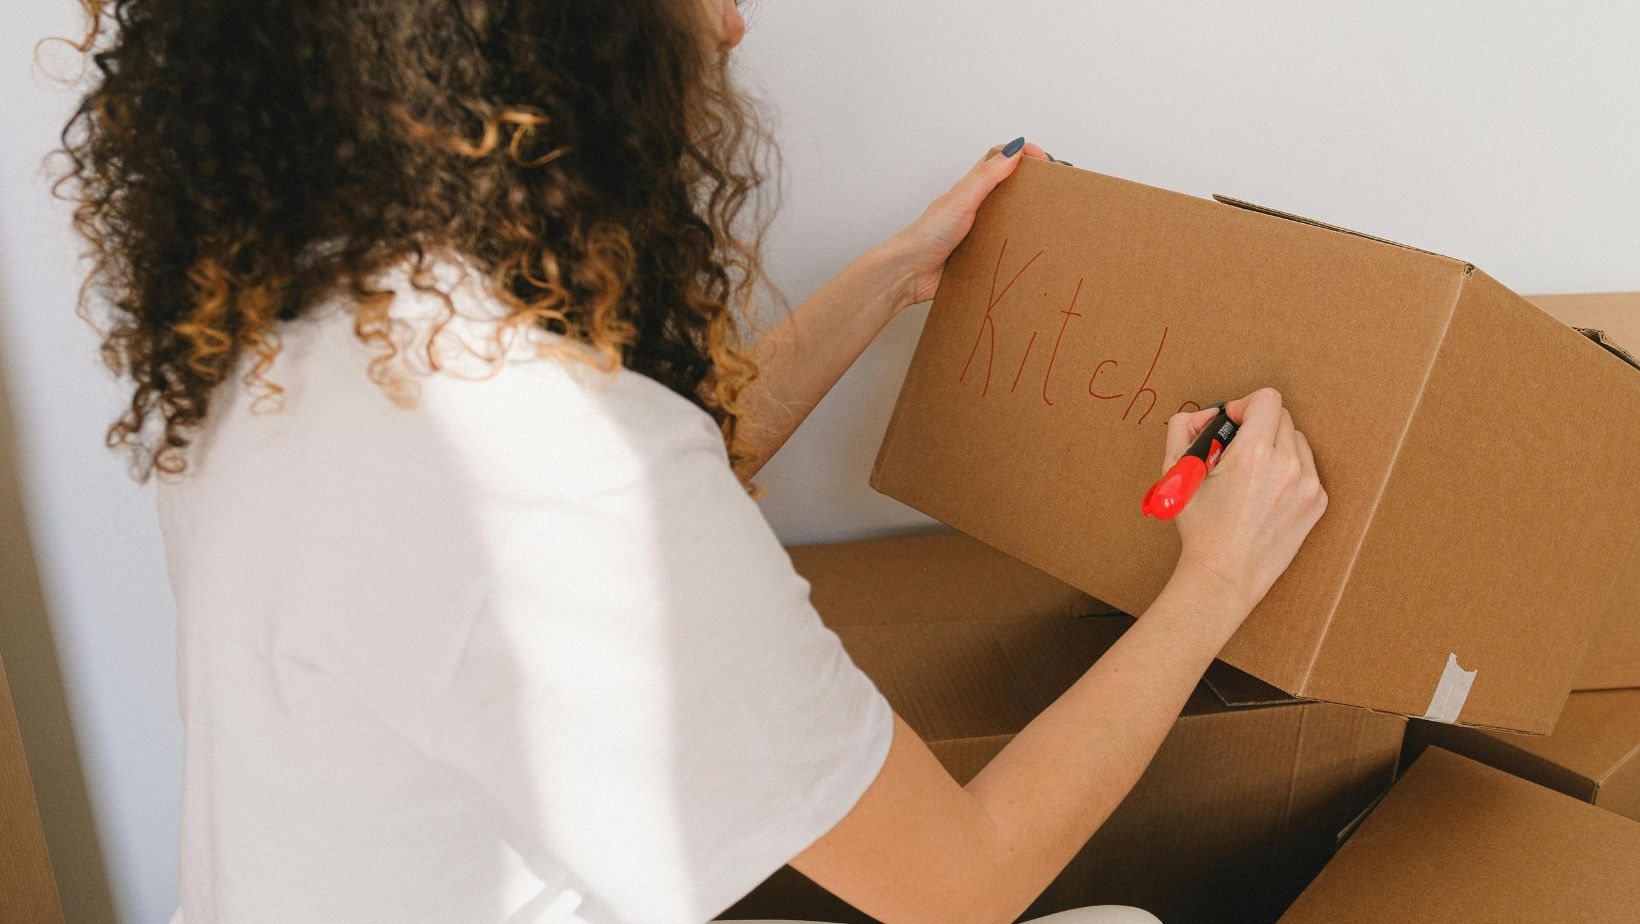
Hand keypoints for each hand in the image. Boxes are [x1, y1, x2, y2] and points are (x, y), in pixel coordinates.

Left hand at [883, 137, 1050, 310]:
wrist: (910, 273)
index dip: (1022, 153)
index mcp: (970, 188)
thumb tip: (1015, 149)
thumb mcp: (962, 199)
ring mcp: (977, 231)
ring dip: (1027, 217)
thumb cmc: (927, 234)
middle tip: (1055, 189)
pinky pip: (1003, 248)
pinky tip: (1029, 251)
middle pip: (1009, 187)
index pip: (1000, 159)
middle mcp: (975, 207)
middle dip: (1032, 185)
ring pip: (1008, 218)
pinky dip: (1016, 247)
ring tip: (1050, 220)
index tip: (1046, 160)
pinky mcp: (977, 255)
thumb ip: (987, 176)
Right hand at [1163, 388, 1327, 619]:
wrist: (1225, 574)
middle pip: (1282, 417)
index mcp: (1253, 454)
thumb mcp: (1177, 474)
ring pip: (1296, 440)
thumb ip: (1182, 428)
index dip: (1245, 406)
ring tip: (1252, 474)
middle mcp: (1287, 465)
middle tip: (1236, 452)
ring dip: (1275, 446)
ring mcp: (1307, 484)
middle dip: (1258, 426)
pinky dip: (1288, 470)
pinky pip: (1306, 467)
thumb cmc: (1200, 528)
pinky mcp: (1317, 502)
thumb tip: (1204, 415)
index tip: (1233, 424)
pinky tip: (1266, 492)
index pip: (1267, 399)